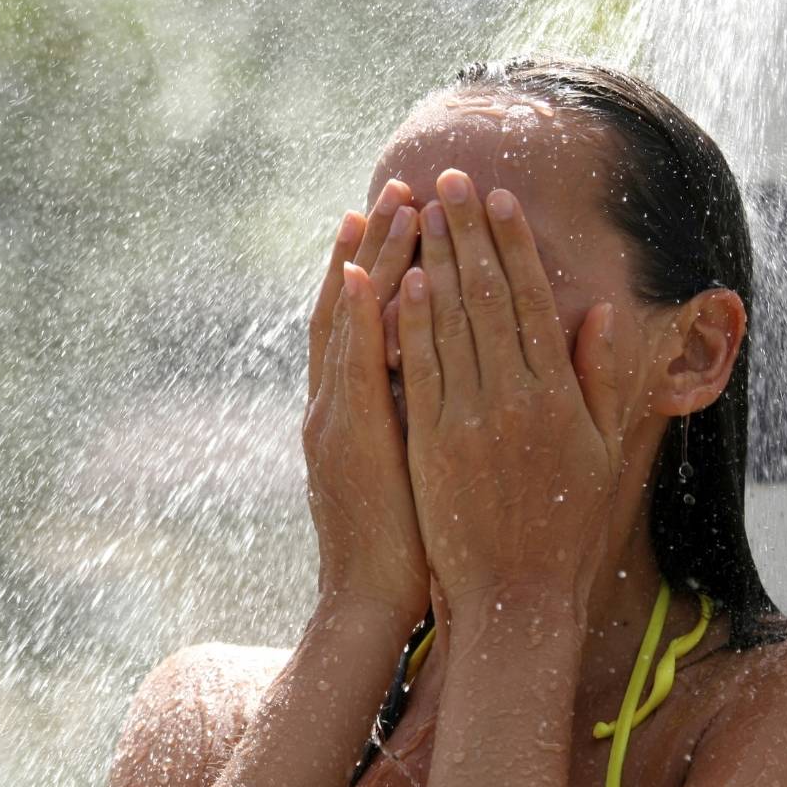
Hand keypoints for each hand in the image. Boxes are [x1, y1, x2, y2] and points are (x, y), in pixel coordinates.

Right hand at [303, 181, 428, 618]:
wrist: (373, 600)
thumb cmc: (409, 537)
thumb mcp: (416, 459)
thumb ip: (424, 406)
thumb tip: (450, 362)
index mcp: (353, 405)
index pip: (368, 318)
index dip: (383, 261)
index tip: (403, 211)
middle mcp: (335, 400)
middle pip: (352, 306)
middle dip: (373, 245)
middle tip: (395, 186)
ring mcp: (336, 415)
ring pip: (351, 325)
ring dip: (369, 263)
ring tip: (388, 205)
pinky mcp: (349, 439)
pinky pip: (353, 371)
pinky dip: (360, 321)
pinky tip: (372, 276)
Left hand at [395, 170, 623, 607]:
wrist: (514, 597)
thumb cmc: (565, 526)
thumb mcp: (603, 452)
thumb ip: (604, 379)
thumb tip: (602, 311)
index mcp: (559, 395)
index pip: (530, 299)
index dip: (513, 243)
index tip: (498, 198)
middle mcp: (514, 398)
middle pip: (485, 296)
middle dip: (465, 231)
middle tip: (448, 178)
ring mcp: (467, 419)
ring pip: (446, 323)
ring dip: (430, 260)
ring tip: (419, 209)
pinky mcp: (429, 442)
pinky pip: (416, 369)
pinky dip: (407, 322)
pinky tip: (398, 281)